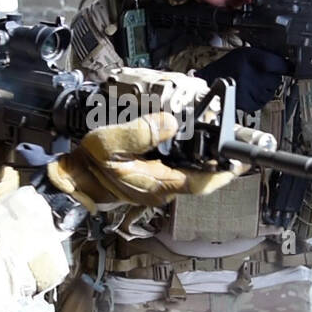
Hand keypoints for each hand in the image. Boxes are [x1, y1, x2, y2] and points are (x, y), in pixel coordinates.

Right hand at [45, 112, 238, 211]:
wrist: (71, 177)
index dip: (222, 174)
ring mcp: (156, 185)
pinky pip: (175, 168)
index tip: (239, 163)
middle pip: (198, 177)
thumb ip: (140, 132)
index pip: (200, 183)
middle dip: (215, 161)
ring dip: (201, 158)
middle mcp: (160, 189)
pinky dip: (185, 155)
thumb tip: (169, 122)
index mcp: (155, 184)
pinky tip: (185, 139)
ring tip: (212, 136)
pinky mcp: (150, 179)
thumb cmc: (87, 164)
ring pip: (187, 172)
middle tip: (229, 140)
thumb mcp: (108, 143)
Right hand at [194, 47, 289, 112]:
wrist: (211, 81)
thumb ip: (265, 56)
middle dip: (271, 77)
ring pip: (271, 91)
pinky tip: (249, 91)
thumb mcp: (246, 53)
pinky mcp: (249, 103)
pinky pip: (263, 101)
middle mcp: (253, 74)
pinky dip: (259, 98)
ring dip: (265, 88)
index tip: (286, 66)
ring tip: (252, 83)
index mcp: (252, 58)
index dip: (284, 66)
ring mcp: (251, 90)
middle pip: (277, 79)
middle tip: (259, 75)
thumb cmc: (228, 66)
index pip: (281, 64)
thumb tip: (285, 62)